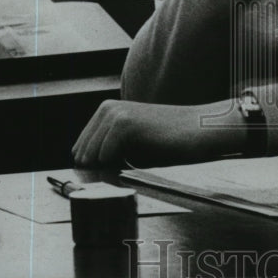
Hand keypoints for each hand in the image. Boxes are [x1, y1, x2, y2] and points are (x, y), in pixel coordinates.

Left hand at [72, 99, 244, 167]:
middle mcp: (107, 108)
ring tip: (135, 159)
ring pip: (90, 155)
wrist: (197, 129)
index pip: (80, 148)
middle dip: (98, 167)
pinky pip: (104, 156)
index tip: (117, 168)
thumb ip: (107, 148)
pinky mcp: (124, 123)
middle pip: (81, 153)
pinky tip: (139, 156)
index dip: (94, 165)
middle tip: (128, 166)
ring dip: (110, 166)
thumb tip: (84, 169)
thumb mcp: (132, 141)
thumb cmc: (167, 140)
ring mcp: (115, 113)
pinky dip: (118, 163)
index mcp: (106, 110)